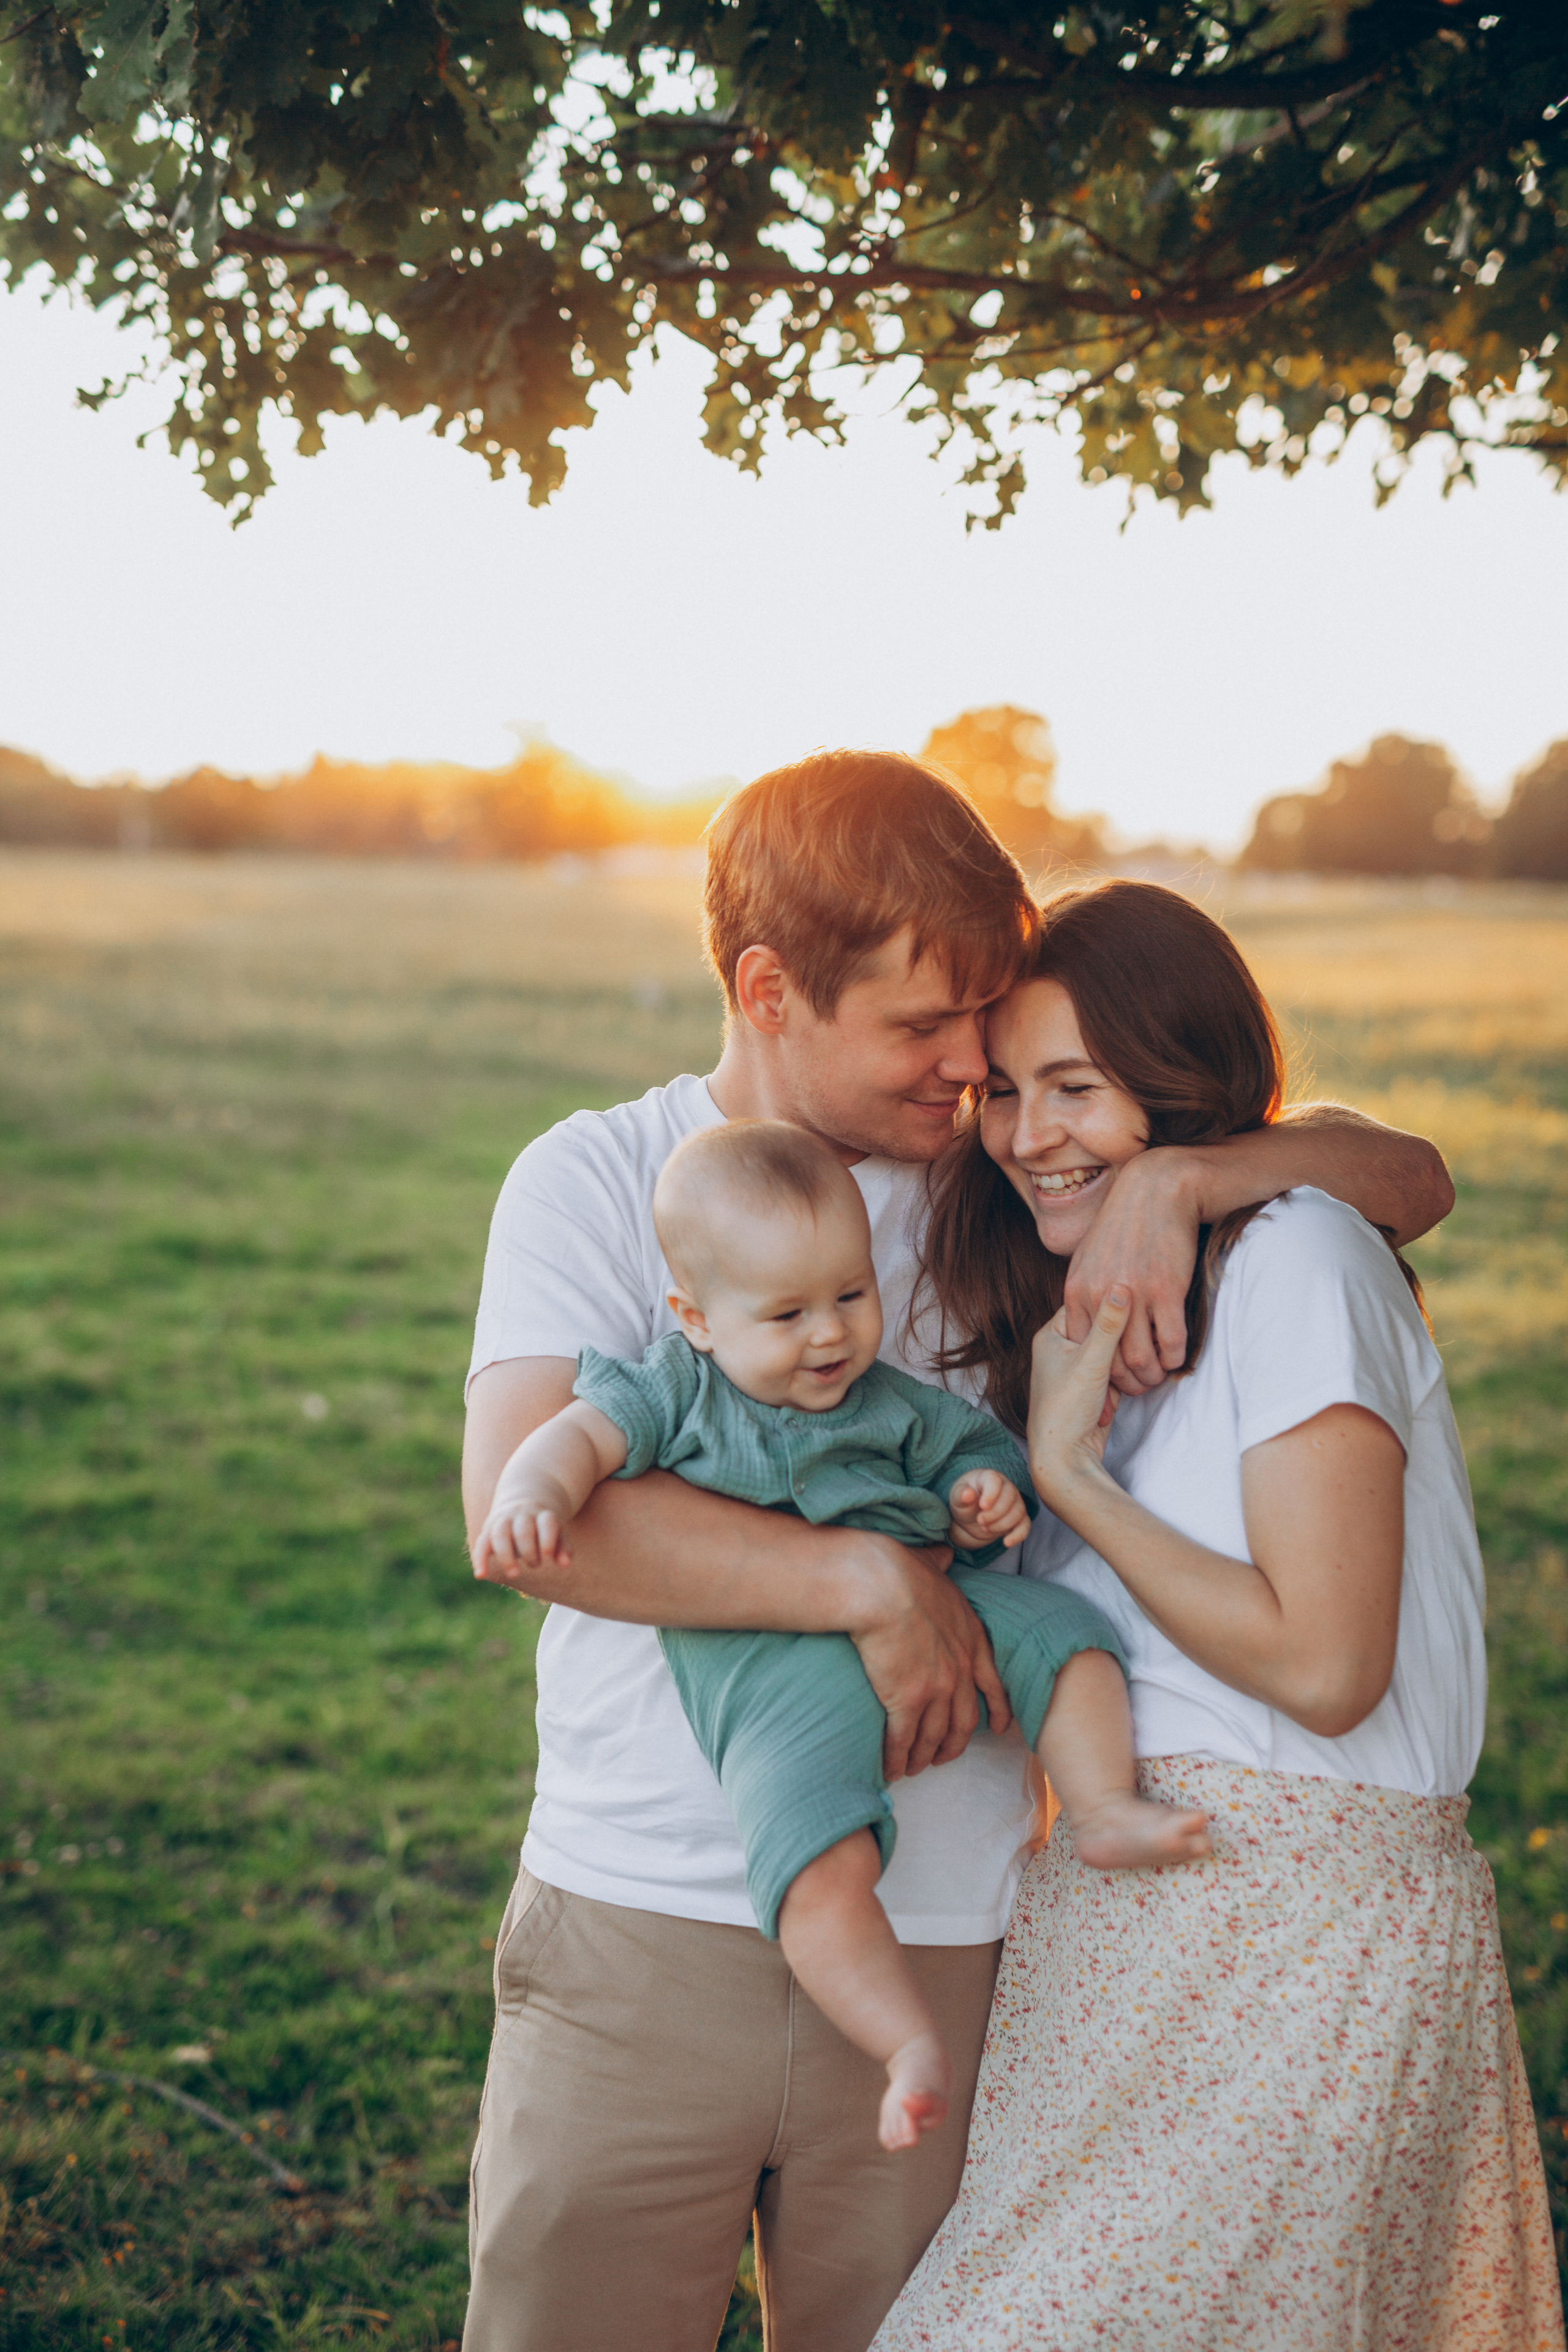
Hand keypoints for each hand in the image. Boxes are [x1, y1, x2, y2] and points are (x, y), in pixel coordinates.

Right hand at [472, 1488, 573, 1584]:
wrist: (523, 1500)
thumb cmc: (544, 1526)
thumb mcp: (557, 1532)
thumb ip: (562, 1548)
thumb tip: (565, 1565)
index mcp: (542, 1514)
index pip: (547, 1523)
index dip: (548, 1542)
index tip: (548, 1558)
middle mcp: (522, 1514)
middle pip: (524, 1531)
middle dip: (530, 1552)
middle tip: (535, 1565)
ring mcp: (503, 1520)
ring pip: (500, 1534)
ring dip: (506, 1556)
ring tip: (514, 1575)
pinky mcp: (489, 1530)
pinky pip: (481, 1543)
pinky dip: (480, 1559)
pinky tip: (481, 1575)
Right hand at [844, 1537, 1013, 1779]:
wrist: (879, 1585)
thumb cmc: (898, 1570)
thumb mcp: (931, 1566)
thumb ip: (940, 1565)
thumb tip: (944, 1552)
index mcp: (970, 1637)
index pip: (993, 1682)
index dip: (997, 1708)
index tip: (998, 1726)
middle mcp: (960, 1668)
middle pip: (964, 1719)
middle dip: (954, 1743)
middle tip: (943, 1757)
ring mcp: (936, 1687)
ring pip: (934, 1735)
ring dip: (923, 1756)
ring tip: (912, 1767)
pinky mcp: (907, 1700)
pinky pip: (904, 1740)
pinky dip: (898, 1757)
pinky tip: (890, 1768)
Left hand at [948, 1468, 1030, 1550]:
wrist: (970, 1517)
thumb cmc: (964, 1502)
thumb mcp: (957, 1498)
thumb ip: (961, 1495)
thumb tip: (967, 1494)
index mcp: (989, 1477)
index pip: (995, 1481)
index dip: (991, 1494)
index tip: (982, 1506)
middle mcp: (1006, 1487)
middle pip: (1010, 1497)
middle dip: (995, 1513)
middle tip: (980, 1521)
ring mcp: (1015, 1503)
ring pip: (1018, 1512)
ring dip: (1002, 1524)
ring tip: (984, 1528)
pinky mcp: (1019, 1519)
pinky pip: (1025, 1525)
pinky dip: (1018, 1535)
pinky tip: (1006, 1542)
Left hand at [1027, 1287, 1128, 1508]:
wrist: (1065, 1457)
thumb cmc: (1067, 1408)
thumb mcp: (1091, 1360)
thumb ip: (1109, 1324)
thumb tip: (1122, 1284)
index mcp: (1051, 1335)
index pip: (1087, 1304)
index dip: (1112, 1303)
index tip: (1138, 1296)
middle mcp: (1060, 1349)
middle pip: (1101, 1328)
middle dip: (1121, 1337)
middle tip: (1141, 1332)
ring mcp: (1076, 1369)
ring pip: (1110, 1351)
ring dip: (1124, 1360)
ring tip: (1131, 1364)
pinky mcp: (1091, 1388)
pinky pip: (1114, 1371)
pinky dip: (1123, 1378)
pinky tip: (1129, 1385)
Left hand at [1062, 1150, 1200, 1393]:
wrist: (1155, 1190)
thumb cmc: (1123, 1226)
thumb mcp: (1088, 1258)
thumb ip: (1084, 1294)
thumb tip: (1085, 1328)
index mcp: (1076, 1291)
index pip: (1081, 1350)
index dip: (1097, 1372)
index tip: (1112, 1381)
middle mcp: (1100, 1296)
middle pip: (1111, 1362)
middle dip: (1129, 1383)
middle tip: (1142, 1385)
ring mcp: (1134, 1294)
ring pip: (1142, 1358)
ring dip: (1154, 1375)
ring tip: (1161, 1374)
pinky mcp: (1167, 1289)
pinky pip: (1172, 1341)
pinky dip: (1176, 1357)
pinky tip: (1178, 1356)